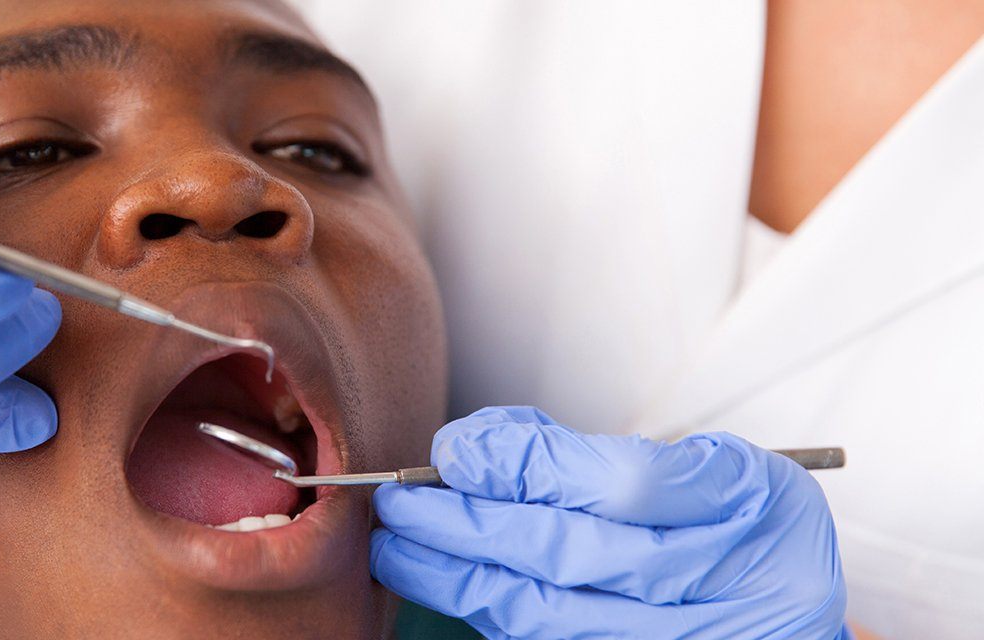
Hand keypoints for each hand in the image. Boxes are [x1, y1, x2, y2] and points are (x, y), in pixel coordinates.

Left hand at [370, 406, 849, 638]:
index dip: (526, 465)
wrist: (789, 613)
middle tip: (399, 502)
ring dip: (459, 580)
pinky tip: (451, 586)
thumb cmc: (742, 525)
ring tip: (400, 550)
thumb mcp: (703, 461)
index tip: (458, 449)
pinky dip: (494, 615)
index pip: (619, 483)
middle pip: (570, 554)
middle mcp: (723, 587)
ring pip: (548, 615)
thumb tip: (479, 447)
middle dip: (467, 525)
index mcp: (745, 506)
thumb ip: (594, 452)